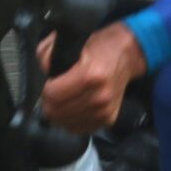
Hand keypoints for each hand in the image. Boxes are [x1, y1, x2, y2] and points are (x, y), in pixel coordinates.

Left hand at [39, 22, 144, 136]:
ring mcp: (104, 111)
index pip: (52, 95)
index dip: (45, 88)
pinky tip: (74, 108)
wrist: (126, 56)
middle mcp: (99, 97)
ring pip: (65, 124)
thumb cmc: (100, 48)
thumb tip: (43, 73)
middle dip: (50, 102)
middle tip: (54, 92)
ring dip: (60, 113)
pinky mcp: (108, 120)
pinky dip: (71, 121)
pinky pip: (77, 129)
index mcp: (90, 75)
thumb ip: (48, 55)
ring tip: (65, 99)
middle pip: (56, 112)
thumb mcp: (71, 41)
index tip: (50, 82)